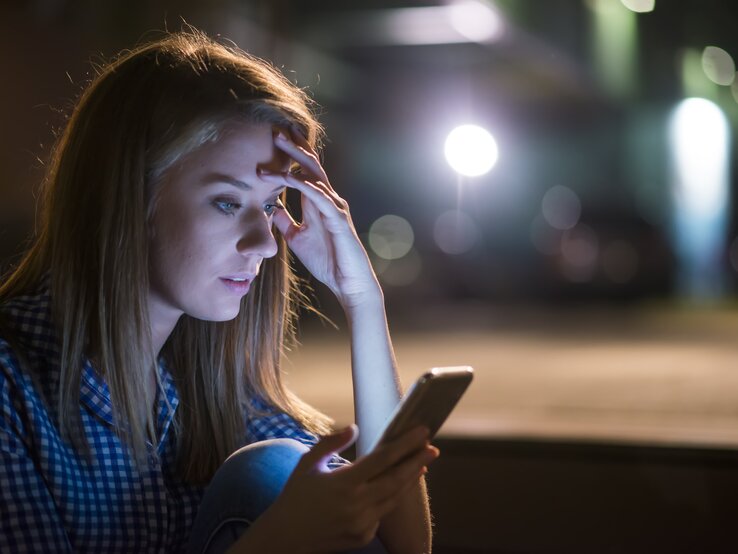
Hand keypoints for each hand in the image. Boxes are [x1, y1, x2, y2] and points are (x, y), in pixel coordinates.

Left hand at [258, 128, 379, 307]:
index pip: (303, 171)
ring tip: (278, 144)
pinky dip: (303, 184)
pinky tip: (288, 176)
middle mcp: (328, 199)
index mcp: (317, 203)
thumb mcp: (297, 238)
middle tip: (274, 130)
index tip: (272, 140)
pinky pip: (319, 196)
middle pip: (309, 165)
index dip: (290, 154)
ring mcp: (334, 207)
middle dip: (293, 146)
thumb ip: (285, 221)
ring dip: (294, 159)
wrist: (348, 283)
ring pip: (314, 175)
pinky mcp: (338, 219)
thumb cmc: (327, 261)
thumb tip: (270, 208)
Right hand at [262, 425, 438, 553]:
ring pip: (395, 497)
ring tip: (422, 464)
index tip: (421, 431)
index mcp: (343, 482)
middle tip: (433, 447)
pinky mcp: (364, 536)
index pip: (383, 458)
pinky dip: (393, 497)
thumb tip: (354, 427)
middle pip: (397, 479)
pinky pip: (383, 513)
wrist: (285, 537)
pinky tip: (399, 486)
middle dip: (418, 461)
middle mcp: (356, 504)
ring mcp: (362, 523)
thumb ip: (331, 443)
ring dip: (411, 480)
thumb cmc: (296, 496)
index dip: (405, 444)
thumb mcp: (307, 463)